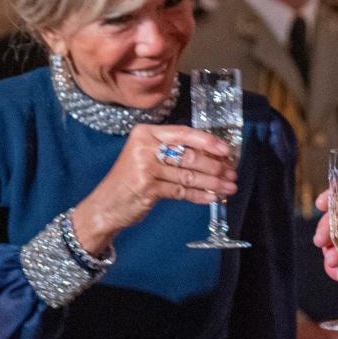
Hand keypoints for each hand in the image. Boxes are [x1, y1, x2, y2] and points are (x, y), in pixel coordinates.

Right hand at [71, 124, 237, 254]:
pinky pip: (181, 191)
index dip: (208, 141)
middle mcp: (144, 147)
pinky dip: (199, 195)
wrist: (105, 205)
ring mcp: (144, 168)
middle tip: (231, 173)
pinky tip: (212, 197)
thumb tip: (213, 155)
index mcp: (145, 133)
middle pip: (188, 155)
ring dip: (213, 182)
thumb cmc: (131, 180)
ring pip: (188, 174)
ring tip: (228, 187)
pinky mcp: (147, 188)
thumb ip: (173, 152)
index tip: (226, 150)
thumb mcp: (147, 157)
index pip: (183, 133)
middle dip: (215, 166)